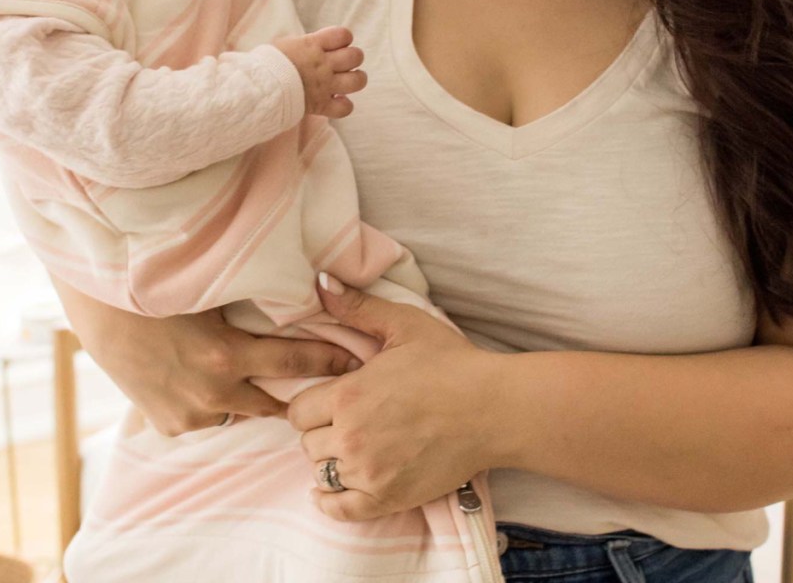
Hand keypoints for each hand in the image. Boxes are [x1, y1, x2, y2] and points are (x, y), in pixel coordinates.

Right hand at [51, 276, 361, 435]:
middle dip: (298, 395)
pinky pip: (205, 418)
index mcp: (226, 357)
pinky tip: (207, 383)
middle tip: (325, 388)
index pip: (294, 363)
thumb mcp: (210, 294)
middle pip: (274, 404)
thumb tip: (303, 292)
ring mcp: (188, 414)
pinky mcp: (168, 424)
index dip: (329, 362)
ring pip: (238, 412)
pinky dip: (212, 403)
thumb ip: (252, 303)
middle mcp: (212, 393)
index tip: (355, 361)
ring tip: (259, 381)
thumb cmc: (157, 290)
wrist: (99, 313)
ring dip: (249, 398)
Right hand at [274, 26, 365, 117]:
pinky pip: (345, 108)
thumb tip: (311, 43)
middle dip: (352, 59)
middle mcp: (322, 64)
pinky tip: (336, 102)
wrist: (257, 86)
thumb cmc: (266, 64)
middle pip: (356, 56)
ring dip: (356, 80)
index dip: (344, 39)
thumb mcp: (285, 45)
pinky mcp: (320, 105)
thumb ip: (304, 44)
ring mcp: (323, 85)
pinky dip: (344, 106)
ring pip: (357, 81)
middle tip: (342, 65)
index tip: (335, 45)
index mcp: (312, 45)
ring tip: (346, 82)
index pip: (344, 34)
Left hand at [288, 275, 513, 521]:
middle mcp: (351, 437)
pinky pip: (339, 510)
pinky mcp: (389, 497)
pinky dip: (330, 502)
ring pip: (322, 473)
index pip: (298, 411)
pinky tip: (333, 490)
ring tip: (352, 448)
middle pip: (307, 444)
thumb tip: (320, 282)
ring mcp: (369, 472)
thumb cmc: (451, 363)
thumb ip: (357, 307)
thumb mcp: (403, 325)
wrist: (495, 408)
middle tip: (346, 422)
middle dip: (321, 432)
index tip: (330, 401)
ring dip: (331, 461)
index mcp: (348, 395)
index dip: (312, 405)